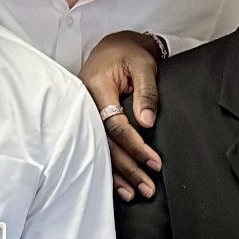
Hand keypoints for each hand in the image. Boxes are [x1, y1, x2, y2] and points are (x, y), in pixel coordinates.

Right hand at [83, 30, 162, 202]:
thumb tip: (147, 122)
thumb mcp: (143, 65)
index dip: (135, 146)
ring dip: (117, 174)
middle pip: (106, 144)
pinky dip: (108, 167)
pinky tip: (118, 185)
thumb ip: (147, 93)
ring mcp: (84, 114)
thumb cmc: (129, 53)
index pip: (115, 125)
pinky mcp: (88, 121)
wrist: (114, 46)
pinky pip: (97, 146)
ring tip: (133, 193)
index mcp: (96, 88)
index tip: (154, 162)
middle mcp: (85, 104)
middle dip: (127, 168)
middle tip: (146, 186)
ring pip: (99, 149)